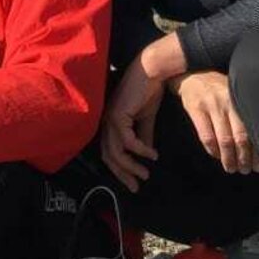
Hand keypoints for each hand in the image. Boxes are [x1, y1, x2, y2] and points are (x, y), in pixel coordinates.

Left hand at [100, 53, 163, 192]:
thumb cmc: (147, 91)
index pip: (109, 153)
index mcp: (110, 123)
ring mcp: (110, 118)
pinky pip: (128, 141)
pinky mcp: (118, 114)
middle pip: (109, 156)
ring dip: (132, 165)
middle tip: (137, 186)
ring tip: (146, 173)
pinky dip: (140, 151)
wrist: (151, 71)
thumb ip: (144, 136)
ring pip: (117, 151)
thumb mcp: (146, 119)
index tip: (134, 183)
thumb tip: (146, 154)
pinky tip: (152, 155)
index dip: (120, 170)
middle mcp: (106, 122)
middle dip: (123, 174)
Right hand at [170, 71, 258, 174]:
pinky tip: (216, 156)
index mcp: (241, 99)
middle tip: (245, 170)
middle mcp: (229, 102)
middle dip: (244, 158)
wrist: (193, 74)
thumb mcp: (235, 95)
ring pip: (224, 140)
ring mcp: (211, 105)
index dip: (257, 152)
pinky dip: (213, 150)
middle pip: (240, 137)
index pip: (253, 130)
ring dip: (229, 159)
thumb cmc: (219, 88)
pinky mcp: (196, 109)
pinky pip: (206, 136)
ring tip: (231, 168)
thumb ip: (245, 114)